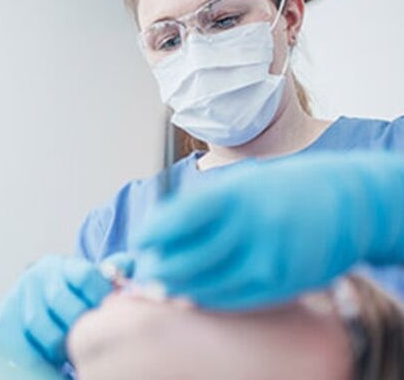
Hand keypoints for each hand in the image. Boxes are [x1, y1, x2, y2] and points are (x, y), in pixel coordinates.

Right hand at [0, 253, 133, 369]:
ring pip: (38, 325)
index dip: (100, 296)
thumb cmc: (72, 296)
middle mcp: (37, 277)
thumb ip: (112, 271)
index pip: (85, 275)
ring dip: (58, 345)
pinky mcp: (0, 323)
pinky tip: (53, 364)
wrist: (36, 301)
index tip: (108, 312)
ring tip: (72, 354)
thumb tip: (131, 265)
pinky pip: (18, 346)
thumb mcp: (92, 280)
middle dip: (78, 324)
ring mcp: (16, 298)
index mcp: (63, 266)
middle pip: (60, 300)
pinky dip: (37, 361)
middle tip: (90, 339)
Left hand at [134, 152, 403, 309]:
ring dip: (177, 287)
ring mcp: (267, 259)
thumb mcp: (240, 182)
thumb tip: (157, 227)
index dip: (150, 234)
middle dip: (156, 269)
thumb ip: (202, 205)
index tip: (140, 241)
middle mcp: (249, 227)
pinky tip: (196, 290)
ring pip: (203, 285)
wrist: (342, 203)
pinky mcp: (280, 283)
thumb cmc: (280, 190)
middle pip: (184, 260)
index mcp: (234, 194)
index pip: (177, 219)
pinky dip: (205, 297)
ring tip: (165, 282)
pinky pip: (230, 299)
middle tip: (147, 269)